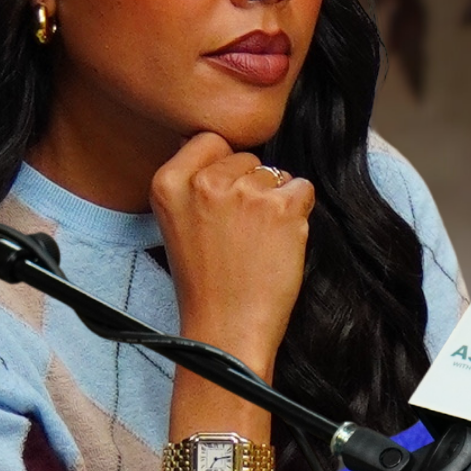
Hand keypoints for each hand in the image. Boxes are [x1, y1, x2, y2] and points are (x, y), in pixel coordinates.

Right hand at [150, 133, 314, 379]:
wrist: (226, 330)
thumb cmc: (205, 283)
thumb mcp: (177, 222)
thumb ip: (193, 183)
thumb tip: (221, 146)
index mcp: (169, 183)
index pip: (209, 140)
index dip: (223, 168)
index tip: (222, 201)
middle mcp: (204, 182)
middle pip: (246, 157)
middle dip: (250, 186)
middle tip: (239, 233)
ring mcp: (245, 193)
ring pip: (276, 174)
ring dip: (275, 202)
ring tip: (257, 242)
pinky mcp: (281, 208)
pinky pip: (302, 189)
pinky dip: (299, 213)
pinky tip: (278, 243)